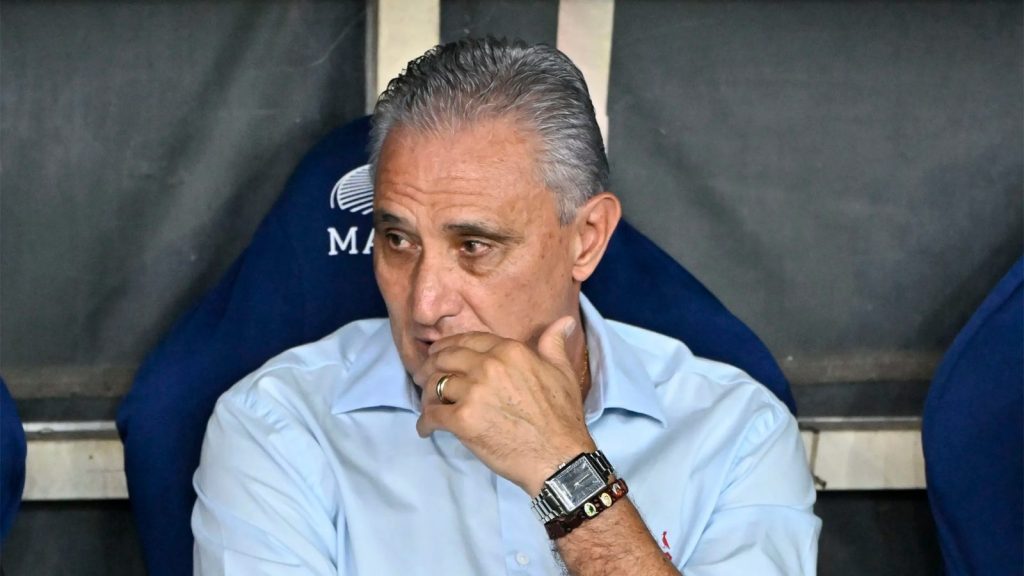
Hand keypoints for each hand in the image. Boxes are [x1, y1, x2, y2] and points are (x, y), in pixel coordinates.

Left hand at [413, 316, 596, 495]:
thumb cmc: (562, 416)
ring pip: (435, 385)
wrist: (559, 457)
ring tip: (428, 405)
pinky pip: (432, 415)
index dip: (448, 346)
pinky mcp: (462, 420)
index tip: (439, 354)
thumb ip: (553, 344)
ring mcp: (473, 392)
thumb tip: (564, 321)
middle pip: (444, 358)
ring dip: (426, 395)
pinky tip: (426, 428)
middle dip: (429, 366)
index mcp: (509, 351)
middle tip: (423, 378)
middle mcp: (488, 366)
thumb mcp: (562, 372)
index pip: (467, 340)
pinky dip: (425, 423)